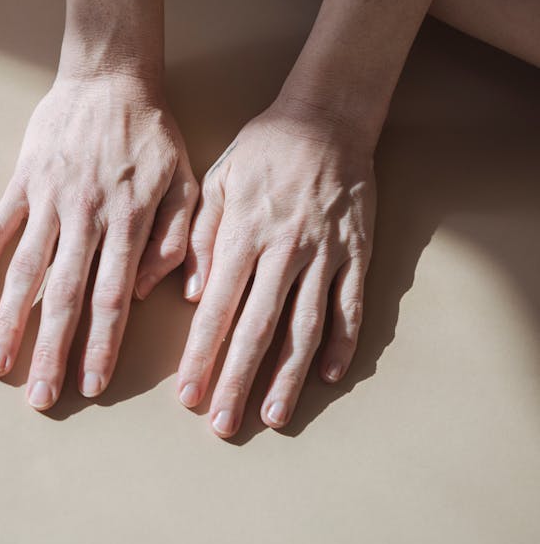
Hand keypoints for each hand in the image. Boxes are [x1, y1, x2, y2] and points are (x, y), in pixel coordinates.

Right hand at [0, 72, 197, 408]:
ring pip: (27, 268)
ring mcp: (50, 198)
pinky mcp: (23, 179)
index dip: (101, 343)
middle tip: (39, 397)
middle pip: (66, 294)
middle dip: (52, 350)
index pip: (114, 296)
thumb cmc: (152, 135)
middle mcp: (86, 215)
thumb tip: (151, 292)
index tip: (90, 384)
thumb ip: (177, 240)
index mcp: (129, 221)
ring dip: (11, 319)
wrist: (110, 78)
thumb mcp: (187, 183)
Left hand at [177, 96, 376, 436]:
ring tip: (275, 416)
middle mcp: (284, 250)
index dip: (201, 356)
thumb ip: (200, 237)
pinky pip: (350, 306)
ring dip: (288, 376)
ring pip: (305, 327)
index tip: (187, 395)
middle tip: (223, 425)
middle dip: (237, 381)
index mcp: (243, 234)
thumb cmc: (264, 150)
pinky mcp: (357, 252)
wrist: (326, 118)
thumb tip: (193, 295)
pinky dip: (341, 343)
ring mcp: (325, 254)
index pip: (217, 309)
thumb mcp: (218, 180)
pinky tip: (328, 376)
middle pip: (258, 328)